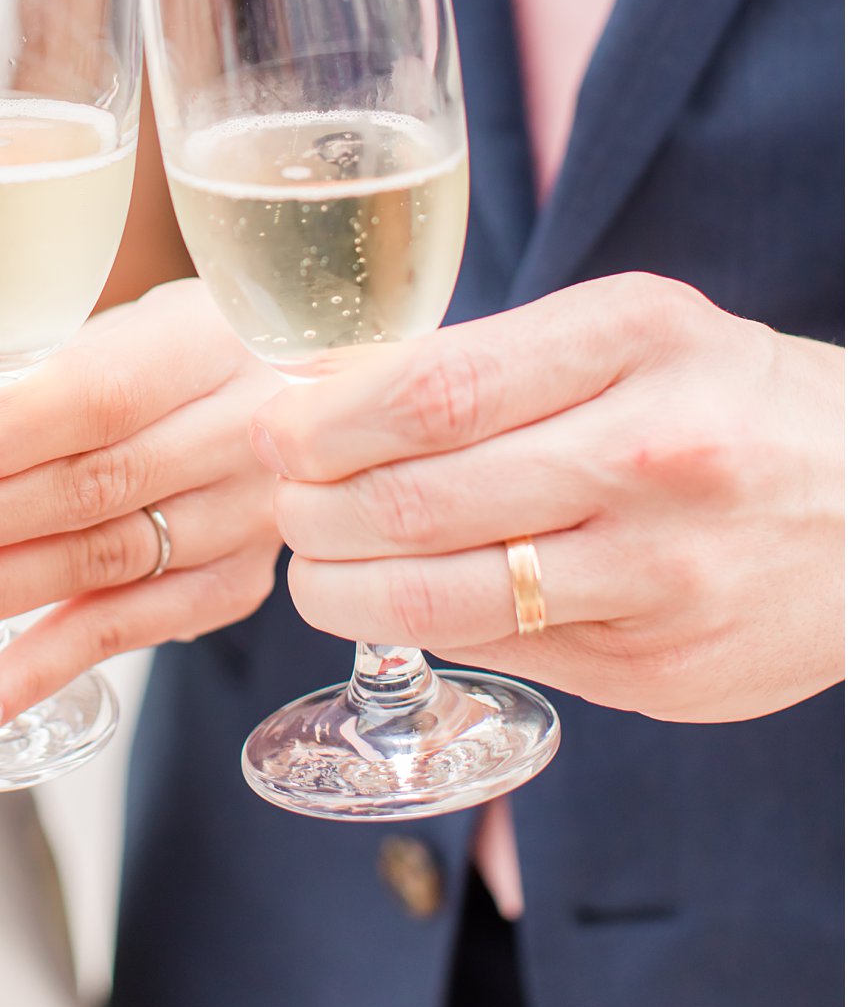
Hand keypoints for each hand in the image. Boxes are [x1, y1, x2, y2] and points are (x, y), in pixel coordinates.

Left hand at [0, 280, 278, 748]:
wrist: (291, 411)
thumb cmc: (167, 361)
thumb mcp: (97, 337)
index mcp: (204, 345)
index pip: (96, 396)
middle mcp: (240, 436)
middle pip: (89, 487)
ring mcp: (243, 521)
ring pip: (101, 566)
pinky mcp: (231, 588)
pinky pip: (125, 634)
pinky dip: (41, 671)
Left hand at [253, 274, 843, 723]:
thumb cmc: (732, 401)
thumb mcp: (636, 333)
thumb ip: (497, 362)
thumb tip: (330, 396)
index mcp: (637, 343)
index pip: (434, 391)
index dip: (324, 420)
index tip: (275, 427)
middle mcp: (651, 459)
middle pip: (416, 502)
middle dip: (312, 508)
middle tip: (285, 500)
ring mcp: (658, 578)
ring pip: (440, 599)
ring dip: (340, 586)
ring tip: (316, 563)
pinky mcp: (659, 672)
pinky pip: (501, 654)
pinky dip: (429, 627)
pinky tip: (409, 597)